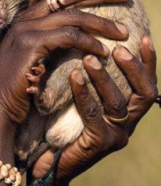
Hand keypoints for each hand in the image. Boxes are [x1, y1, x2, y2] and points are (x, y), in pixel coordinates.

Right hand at [0, 0, 130, 168]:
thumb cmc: (7, 89)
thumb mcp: (20, 59)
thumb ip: (33, 42)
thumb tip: (57, 36)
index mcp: (17, 20)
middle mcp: (19, 20)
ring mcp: (23, 30)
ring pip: (70, 15)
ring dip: (101, 21)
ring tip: (122, 31)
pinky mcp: (31, 45)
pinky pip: (69, 36)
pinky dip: (89, 42)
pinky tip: (102, 52)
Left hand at [31, 37, 157, 184]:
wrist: (48, 160)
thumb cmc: (61, 122)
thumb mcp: (80, 97)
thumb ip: (90, 77)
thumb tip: (85, 41)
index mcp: (127, 110)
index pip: (146, 83)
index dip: (149, 61)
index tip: (143, 36)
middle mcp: (127, 123)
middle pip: (145, 93)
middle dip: (134, 68)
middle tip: (118, 48)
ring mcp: (115, 134)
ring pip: (118, 102)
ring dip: (105, 78)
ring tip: (90, 58)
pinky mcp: (98, 143)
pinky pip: (94, 114)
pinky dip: (84, 93)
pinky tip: (74, 76)